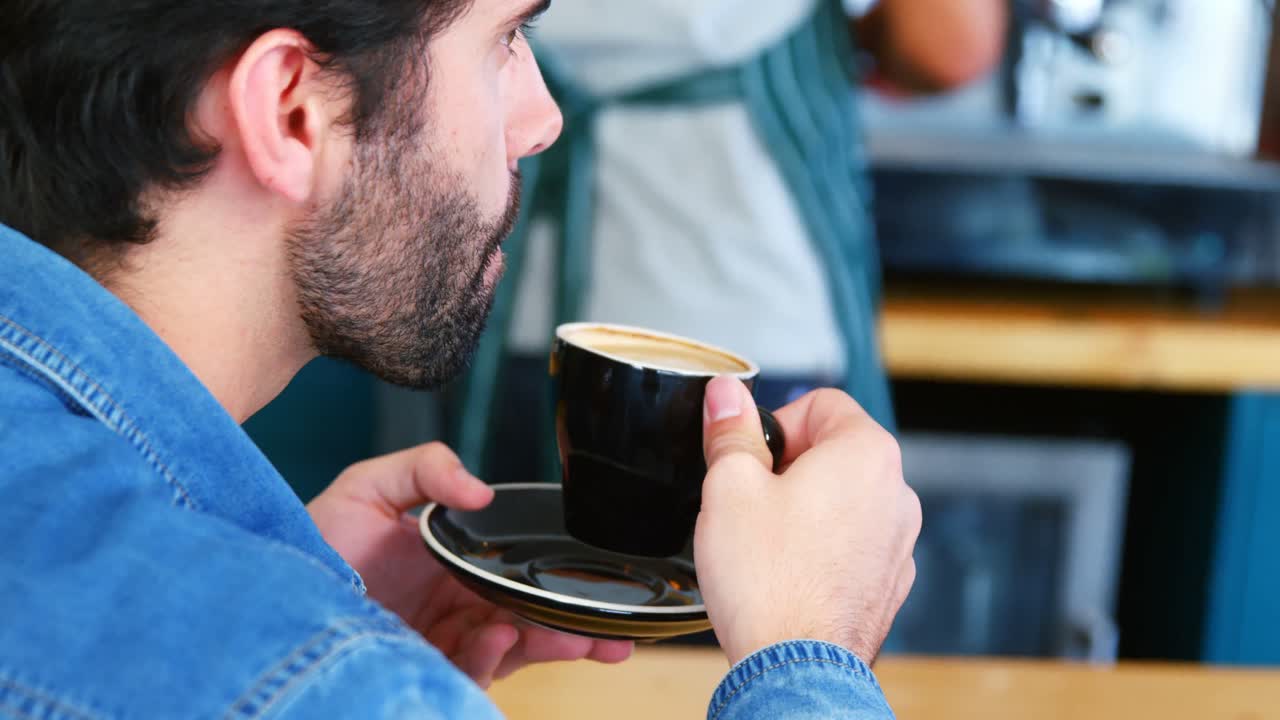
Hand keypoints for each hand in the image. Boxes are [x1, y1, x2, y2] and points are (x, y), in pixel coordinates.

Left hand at [307, 443, 633, 687]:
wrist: (267, 593)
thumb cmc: (316, 540)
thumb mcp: (369, 486)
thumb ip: (426, 467)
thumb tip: (481, 489)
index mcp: (453, 566)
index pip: (516, 575)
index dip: (556, 581)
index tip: (594, 581)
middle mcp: (454, 608)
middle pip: (528, 621)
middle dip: (575, 629)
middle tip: (614, 636)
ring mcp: (440, 644)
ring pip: (512, 652)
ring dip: (550, 647)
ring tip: (580, 640)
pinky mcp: (423, 670)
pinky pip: (472, 672)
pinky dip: (493, 659)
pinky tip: (499, 638)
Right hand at [694, 377, 920, 666]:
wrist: (795, 668)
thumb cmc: (769, 582)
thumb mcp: (730, 486)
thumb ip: (731, 431)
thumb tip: (727, 395)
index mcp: (866, 453)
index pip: (822, 402)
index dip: (775, 423)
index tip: (750, 453)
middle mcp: (896, 493)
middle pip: (835, 451)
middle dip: (788, 467)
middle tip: (748, 498)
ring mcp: (898, 542)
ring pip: (843, 500)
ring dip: (805, 509)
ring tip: (765, 540)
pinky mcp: (888, 582)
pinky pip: (851, 545)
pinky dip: (821, 549)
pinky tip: (786, 572)